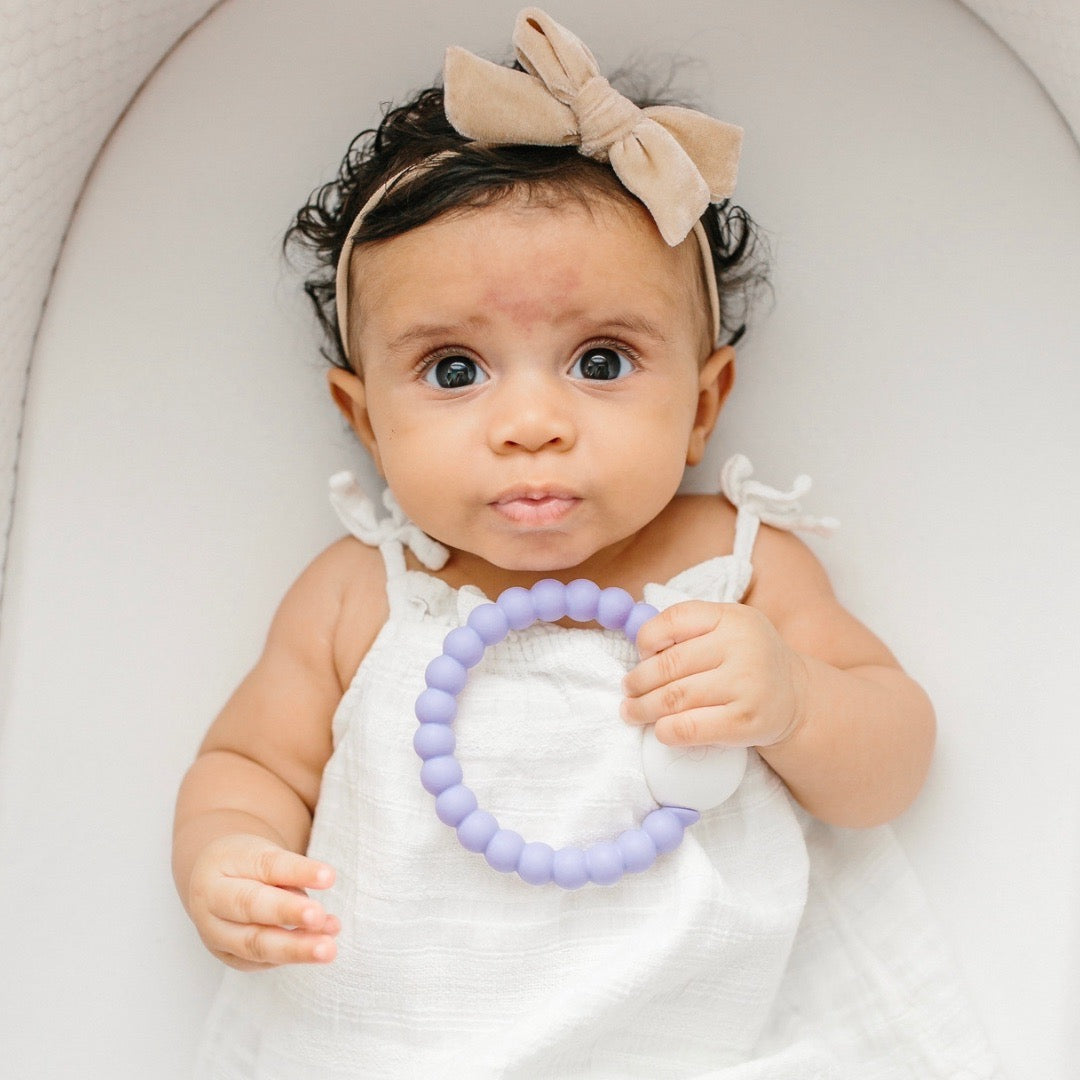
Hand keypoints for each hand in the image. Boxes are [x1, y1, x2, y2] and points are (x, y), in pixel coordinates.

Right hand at [186, 834, 339, 970]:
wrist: (212, 881)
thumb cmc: (247, 864)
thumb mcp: (266, 856)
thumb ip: (292, 878)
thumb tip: (321, 915)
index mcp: (221, 863)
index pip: (265, 865)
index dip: (298, 872)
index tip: (329, 877)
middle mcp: (211, 900)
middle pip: (250, 906)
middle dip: (288, 912)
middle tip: (319, 916)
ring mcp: (214, 933)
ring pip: (254, 944)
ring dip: (294, 948)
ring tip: (327, 948)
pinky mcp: (228, 956)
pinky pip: (260, 960)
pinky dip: (292, 956)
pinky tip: (318, 949)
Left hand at [621, 601, 807, 748]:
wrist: (796, 696)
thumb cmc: (748, 660)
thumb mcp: (728, 628)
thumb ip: (690, 630)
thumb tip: (639, 651)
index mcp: (731, 618)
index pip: (674, 620)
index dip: (647, 639)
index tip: (641, 656)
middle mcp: (742, 647)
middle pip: (669, 664)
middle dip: (638, 681)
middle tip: (628, 691)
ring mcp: (746, 685)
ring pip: (675, 697)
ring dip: (644, 708)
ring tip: (632, 712)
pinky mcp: (745, 722)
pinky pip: (691, 727)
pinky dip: (667, 731)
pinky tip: (660, 730)